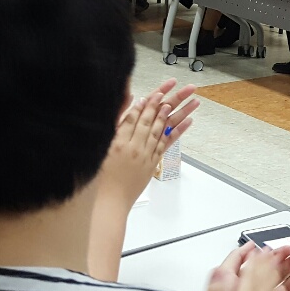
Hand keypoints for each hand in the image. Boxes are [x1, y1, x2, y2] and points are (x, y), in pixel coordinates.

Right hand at [100, 79, 198, 207]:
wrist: (108, 201)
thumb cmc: (100, 177)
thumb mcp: (100, 149)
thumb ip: (111, 128)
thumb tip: (121, 113)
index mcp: (117, 141)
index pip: (134, 116)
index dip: (146, 104)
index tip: (156, 93)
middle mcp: (133, 146)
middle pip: (151, 119)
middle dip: (166, 101)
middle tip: (179, 88)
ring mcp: (145, 155)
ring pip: (163, 128)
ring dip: (178, 112)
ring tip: (190, 99)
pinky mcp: (152, 163)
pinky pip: (167, 143)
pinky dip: (178, 131)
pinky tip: (188, 121)